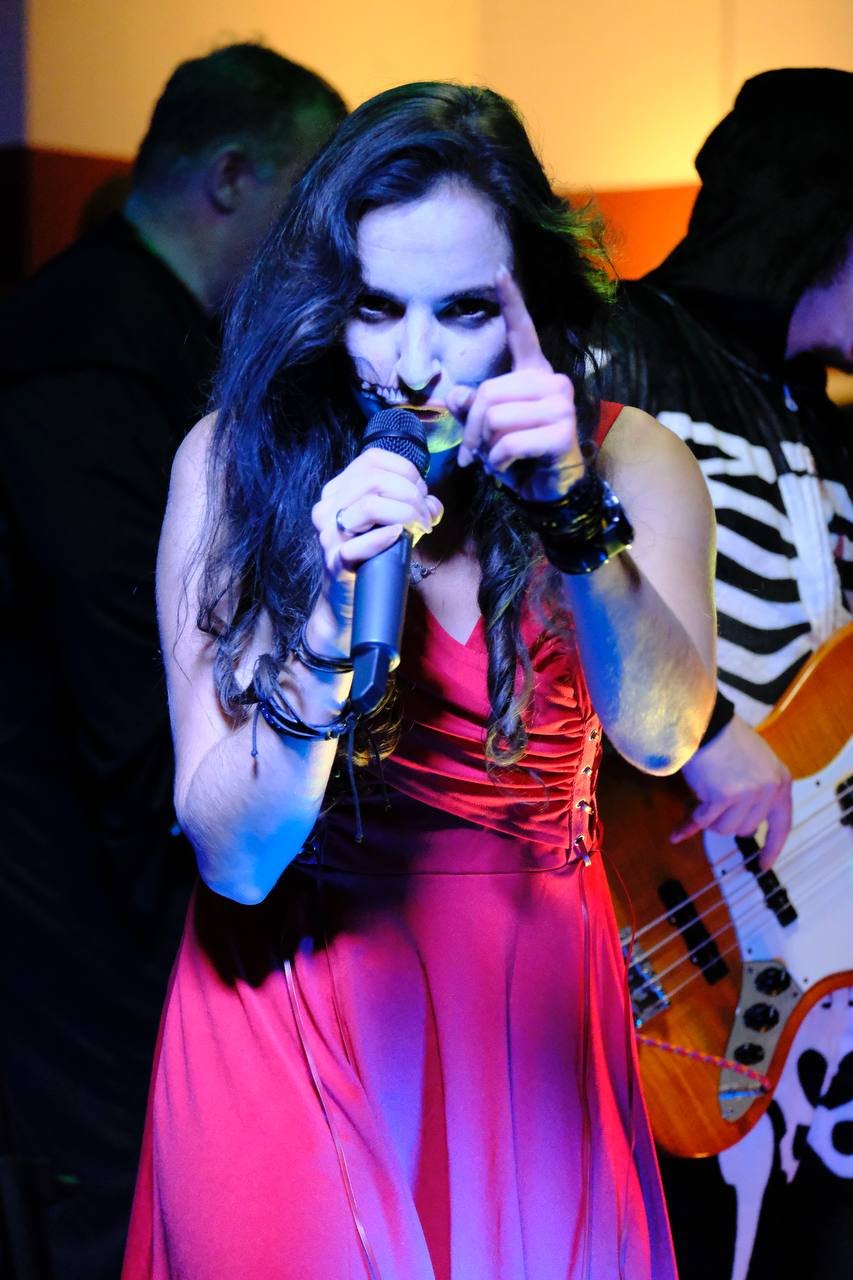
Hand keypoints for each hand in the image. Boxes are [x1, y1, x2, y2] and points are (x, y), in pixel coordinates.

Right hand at [311, 448, 442, 585]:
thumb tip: (432, 504)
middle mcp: (327, 507)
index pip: (372, 459)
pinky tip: (399, 537)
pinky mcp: (334, 562)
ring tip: (420, 528)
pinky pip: (357, 545)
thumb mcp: (392, 522)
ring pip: (369, 506)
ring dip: (405, 514)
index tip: (421, 492)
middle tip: (426, 516)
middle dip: (411, 494)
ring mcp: (328, 534)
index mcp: (338, 490)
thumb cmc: (374, 557)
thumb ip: (412, 506)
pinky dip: (383, 538)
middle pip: (374, 479)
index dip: (405, 470)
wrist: (351, 601)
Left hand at [449, 267, 583, 501]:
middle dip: (473, 428)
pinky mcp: (561, 432)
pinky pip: (508, 442)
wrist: (549, 489)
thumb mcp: (488, 430)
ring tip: (496, 459)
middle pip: (489, 393)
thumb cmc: (519, 456)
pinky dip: (497, 462)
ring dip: (485, 447)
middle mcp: (552, 382)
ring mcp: (561, 406)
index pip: (523, 332)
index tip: (499, 271)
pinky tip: (508, 468)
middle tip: (476, 452)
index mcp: (535, 374)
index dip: (511, 302)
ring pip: (496, 417)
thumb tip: (457, 396)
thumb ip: (471, 408)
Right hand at [672, 714, 792, 867]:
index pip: (782, 824)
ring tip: (699, 799)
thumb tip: (745, 824)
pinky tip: (676, 834)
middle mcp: (769, 790)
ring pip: (724, 829)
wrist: (706, 722)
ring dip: (709, 818)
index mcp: (780, 782)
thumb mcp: (756, 763)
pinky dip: (688, 827)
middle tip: (711, 806)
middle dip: (725, 820)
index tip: (763, 864)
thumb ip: (759, 789)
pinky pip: (703, 822)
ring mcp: (748, 794)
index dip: (773, 847)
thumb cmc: (725, 738)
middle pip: (746, 829)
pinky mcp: (724, 796)